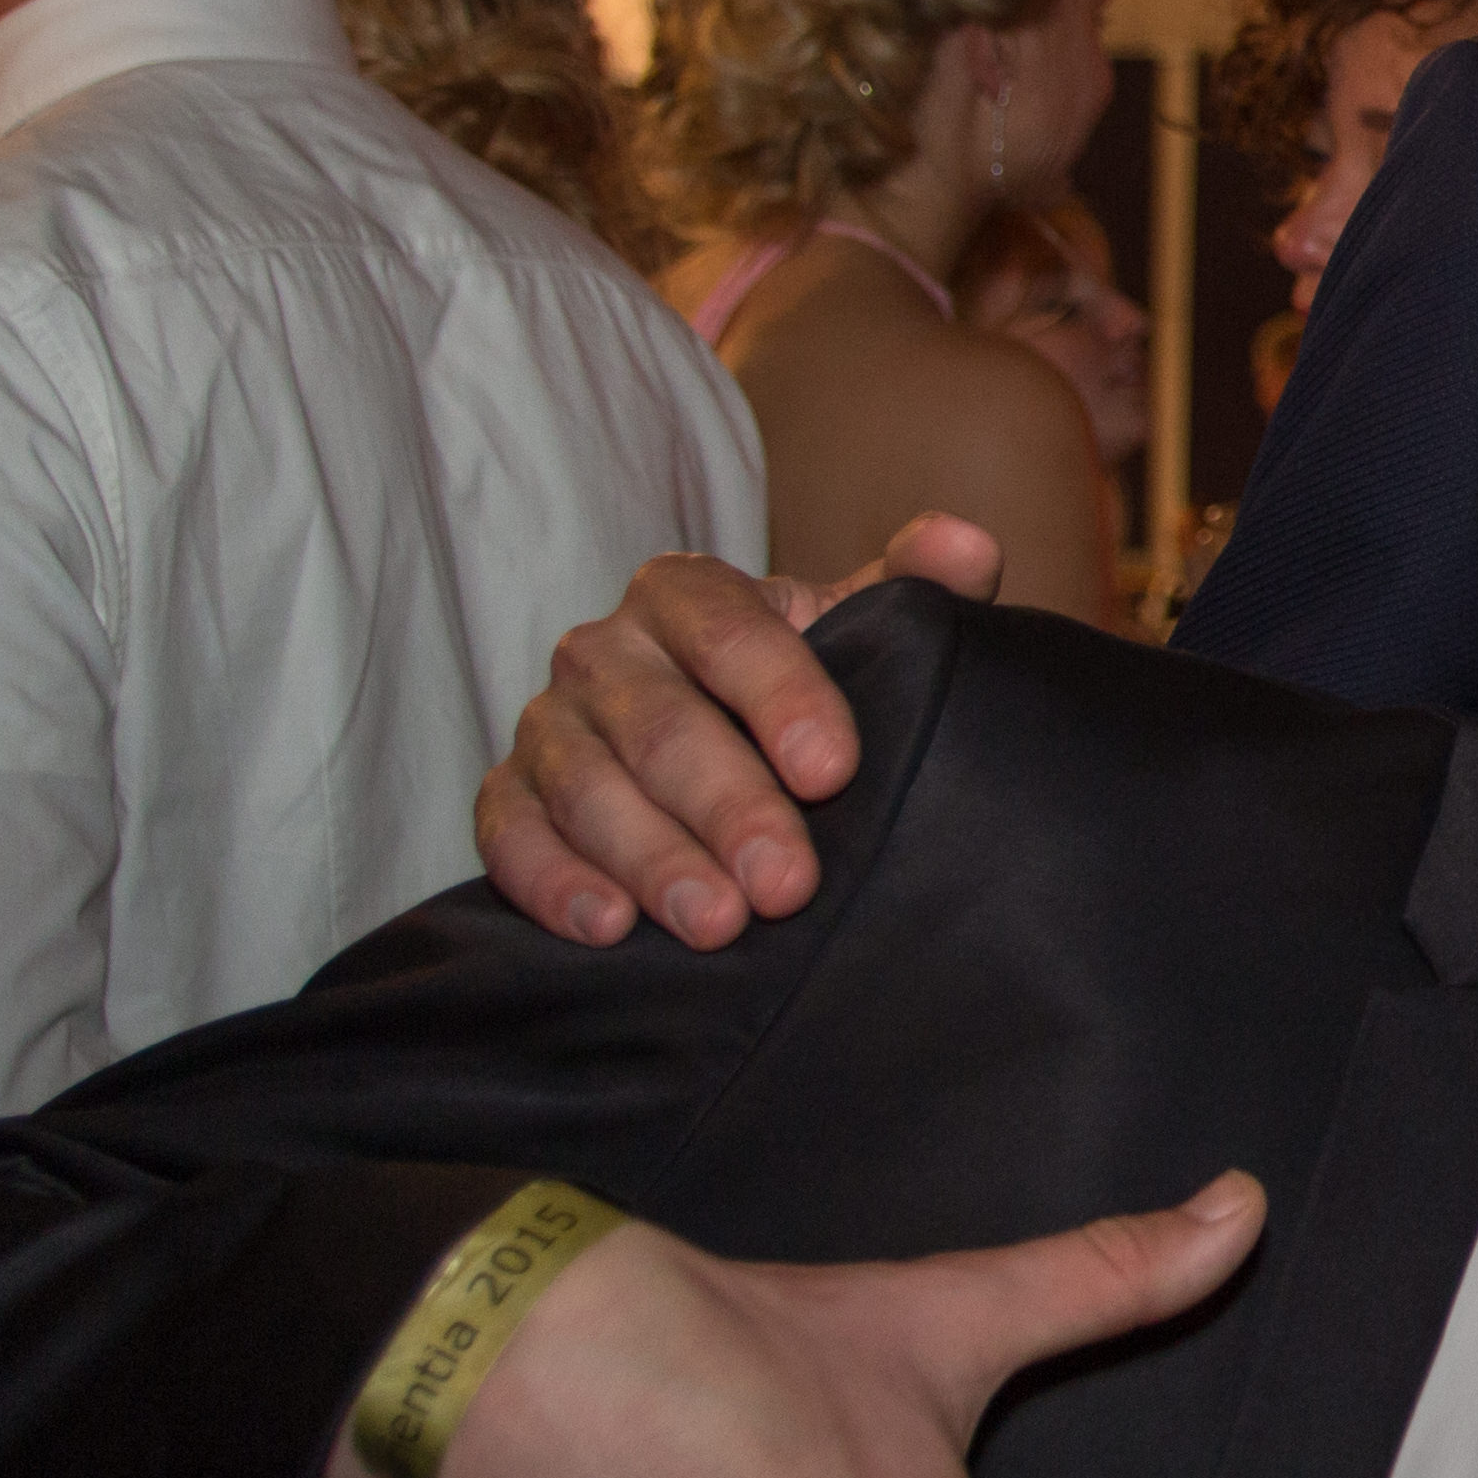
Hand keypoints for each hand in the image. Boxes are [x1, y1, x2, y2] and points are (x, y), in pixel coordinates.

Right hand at [474, 518, 1002, 946]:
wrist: (723, 739)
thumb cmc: (799, 688)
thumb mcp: (859, 630)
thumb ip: (916, 587)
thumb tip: (970, 549)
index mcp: (686, 593)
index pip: (729, 633)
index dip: (782, 699)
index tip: (834, 771)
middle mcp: (605, 650)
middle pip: (660, 726)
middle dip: (727, 809)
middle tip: (787, 886)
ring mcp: (549, 724)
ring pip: (586, 786)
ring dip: (651, 860)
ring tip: (715, 925)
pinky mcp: (508, 795)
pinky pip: (511, 834)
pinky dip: (553, 881)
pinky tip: (608, 929)